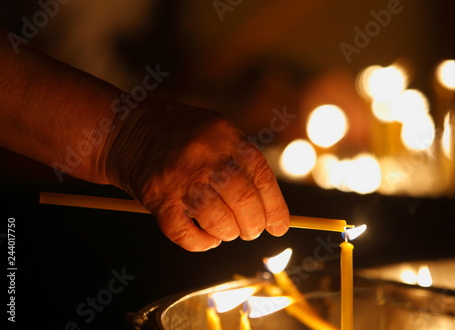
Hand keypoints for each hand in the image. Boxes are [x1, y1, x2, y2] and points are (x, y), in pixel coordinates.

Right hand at [105, 98, 289, 250]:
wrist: (124, 129)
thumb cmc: (178, 132)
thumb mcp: (215, 129)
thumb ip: (240, 158)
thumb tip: (269, 205)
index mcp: (224, 135)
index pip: (261, 176)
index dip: (275, 207)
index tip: (279, 227)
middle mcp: (204, 155)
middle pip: (243, 200)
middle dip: (253, 225)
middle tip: (252, 231)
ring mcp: (179, 177)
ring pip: (218, 220)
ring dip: (229, 233)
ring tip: (228, 232)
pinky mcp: (157, 198)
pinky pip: (185, 233)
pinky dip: (201, 243)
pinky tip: (207, 239)